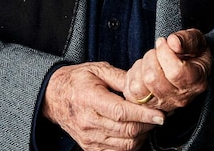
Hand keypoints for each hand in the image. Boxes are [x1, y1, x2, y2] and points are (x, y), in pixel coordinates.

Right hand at [42, 62, 165, 150]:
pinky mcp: (89, 147)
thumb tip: (142, 85)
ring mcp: (88, 137)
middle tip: (158, 116)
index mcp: (90, 100)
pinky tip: (135, 133)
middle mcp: (88, 122)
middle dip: (147, 125)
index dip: (144, 115)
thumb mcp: (98, 69)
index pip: (122, 112)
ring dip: (141, 136)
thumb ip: (121, 77)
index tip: (160, 115)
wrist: (53, 96)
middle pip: (126, 131)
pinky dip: (130, 145)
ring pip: (124, 145)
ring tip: (147, 124)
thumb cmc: (76, 80)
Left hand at [123, 29, 212, 112]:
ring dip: (140, 68)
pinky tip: (142, 70)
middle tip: (156, 52)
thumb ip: (188, 39)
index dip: (164, 53)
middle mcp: (180, 98)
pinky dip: (132, 77)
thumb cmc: (193, 53)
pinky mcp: (148, 106)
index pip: (175, 72)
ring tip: (149, 61)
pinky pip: (130, 92)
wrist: (188, 66)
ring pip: (139, 88)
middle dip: (150, 58)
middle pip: (153, 79)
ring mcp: (163, 104)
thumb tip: (173, 42)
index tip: (163, 42)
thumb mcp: (197, 40)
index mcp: (196, 82)